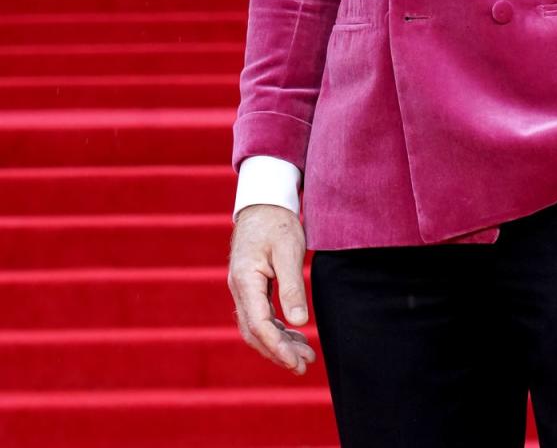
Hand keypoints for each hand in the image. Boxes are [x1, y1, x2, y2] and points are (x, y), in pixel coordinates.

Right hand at [228, 204, 316, 375]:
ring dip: (279, 344)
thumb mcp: (288, 251)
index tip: (296, 361)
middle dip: (278, 352)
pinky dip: (277, 330)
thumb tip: (299, 323)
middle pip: (255, 332)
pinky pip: (261, 316)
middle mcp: (239, 288)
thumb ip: (292, 286)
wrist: (265, 202)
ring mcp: (243, 288)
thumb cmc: (277, 222)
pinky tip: (295, 336)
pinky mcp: (251, 287)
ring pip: (257, 327)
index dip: (277, 346)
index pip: (258, 324)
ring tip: (305, 356)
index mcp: (245, 279)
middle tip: (304, 365)